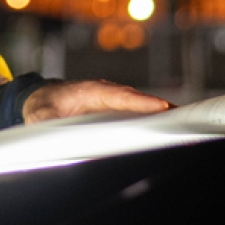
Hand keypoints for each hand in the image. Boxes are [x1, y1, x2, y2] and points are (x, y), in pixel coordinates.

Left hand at [23, 79, 171, 123]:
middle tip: (186, 119)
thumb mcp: (39, 114)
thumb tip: (50, 125)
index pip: (119, 95)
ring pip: (140, 107)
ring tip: (185, 126)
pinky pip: (136, 114)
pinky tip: (167, 132)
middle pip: (137, 100)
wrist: (39, 98)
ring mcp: (112, 102)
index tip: (160, 107)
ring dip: (160, 115)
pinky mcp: (115, 111)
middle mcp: (106, 94)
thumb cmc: (42, 105)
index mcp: (91, 91)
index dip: (140, 102)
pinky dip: (151, 120)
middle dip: (160, 108)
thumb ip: (45, 119)